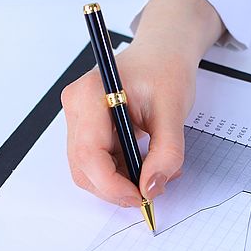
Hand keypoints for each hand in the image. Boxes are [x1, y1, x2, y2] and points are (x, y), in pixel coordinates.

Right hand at [61, 0, 221, 205]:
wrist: (163, 52)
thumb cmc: (166, 70)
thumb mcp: (174, 110)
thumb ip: (166, 151)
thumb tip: (151, 188)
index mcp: (90, 95)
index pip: (89, 154)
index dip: (113, 185)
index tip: (142, 198)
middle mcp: (76, 108)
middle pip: (84, 168)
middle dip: (117, 188)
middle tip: (152, 192)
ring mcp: (78, 119)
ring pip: (89, 170)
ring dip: (121, 182)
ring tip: (155, 173)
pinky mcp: (87, 128)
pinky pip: (98, 162)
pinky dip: (122, 172)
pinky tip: (147, 163)